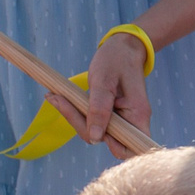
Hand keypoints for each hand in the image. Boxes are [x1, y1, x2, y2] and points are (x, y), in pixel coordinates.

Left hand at [57, 32, 150, 157]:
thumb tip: (95, 138)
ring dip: (75, 118)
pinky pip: (93, 122)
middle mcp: (132, 121)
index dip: (114, 146)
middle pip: (109, 141)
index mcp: (138, 115)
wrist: (122, 47)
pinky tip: (61, 99)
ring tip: (56, 97)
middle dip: (82, 125)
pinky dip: (77, 113)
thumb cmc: (116, 60)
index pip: (132, 148)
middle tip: (59, 101)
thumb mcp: (104, 81)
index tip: (96, 130)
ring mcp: (122, 119)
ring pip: (97, 132)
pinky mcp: (111, 114)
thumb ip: (99, 109)